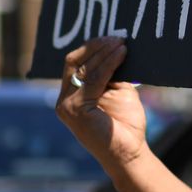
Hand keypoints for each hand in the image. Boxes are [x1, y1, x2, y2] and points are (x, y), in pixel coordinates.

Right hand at [55, 37, 146, 171]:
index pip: (73, 64)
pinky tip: (121, 55)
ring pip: (84, 69)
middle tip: (117, 37)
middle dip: (96, 47)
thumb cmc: (124, 124)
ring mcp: (67, 106)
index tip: (110, 38)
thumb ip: (110, 73)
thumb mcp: (117, 91)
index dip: (90, 48)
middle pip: (73, 62)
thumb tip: (117, 46)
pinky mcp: (76, 110)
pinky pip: (93, 80)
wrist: (128, 154)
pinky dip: (108, 64)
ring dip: (104, 53)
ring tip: (122, 43)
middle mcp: (64, 100)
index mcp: (70, 96)